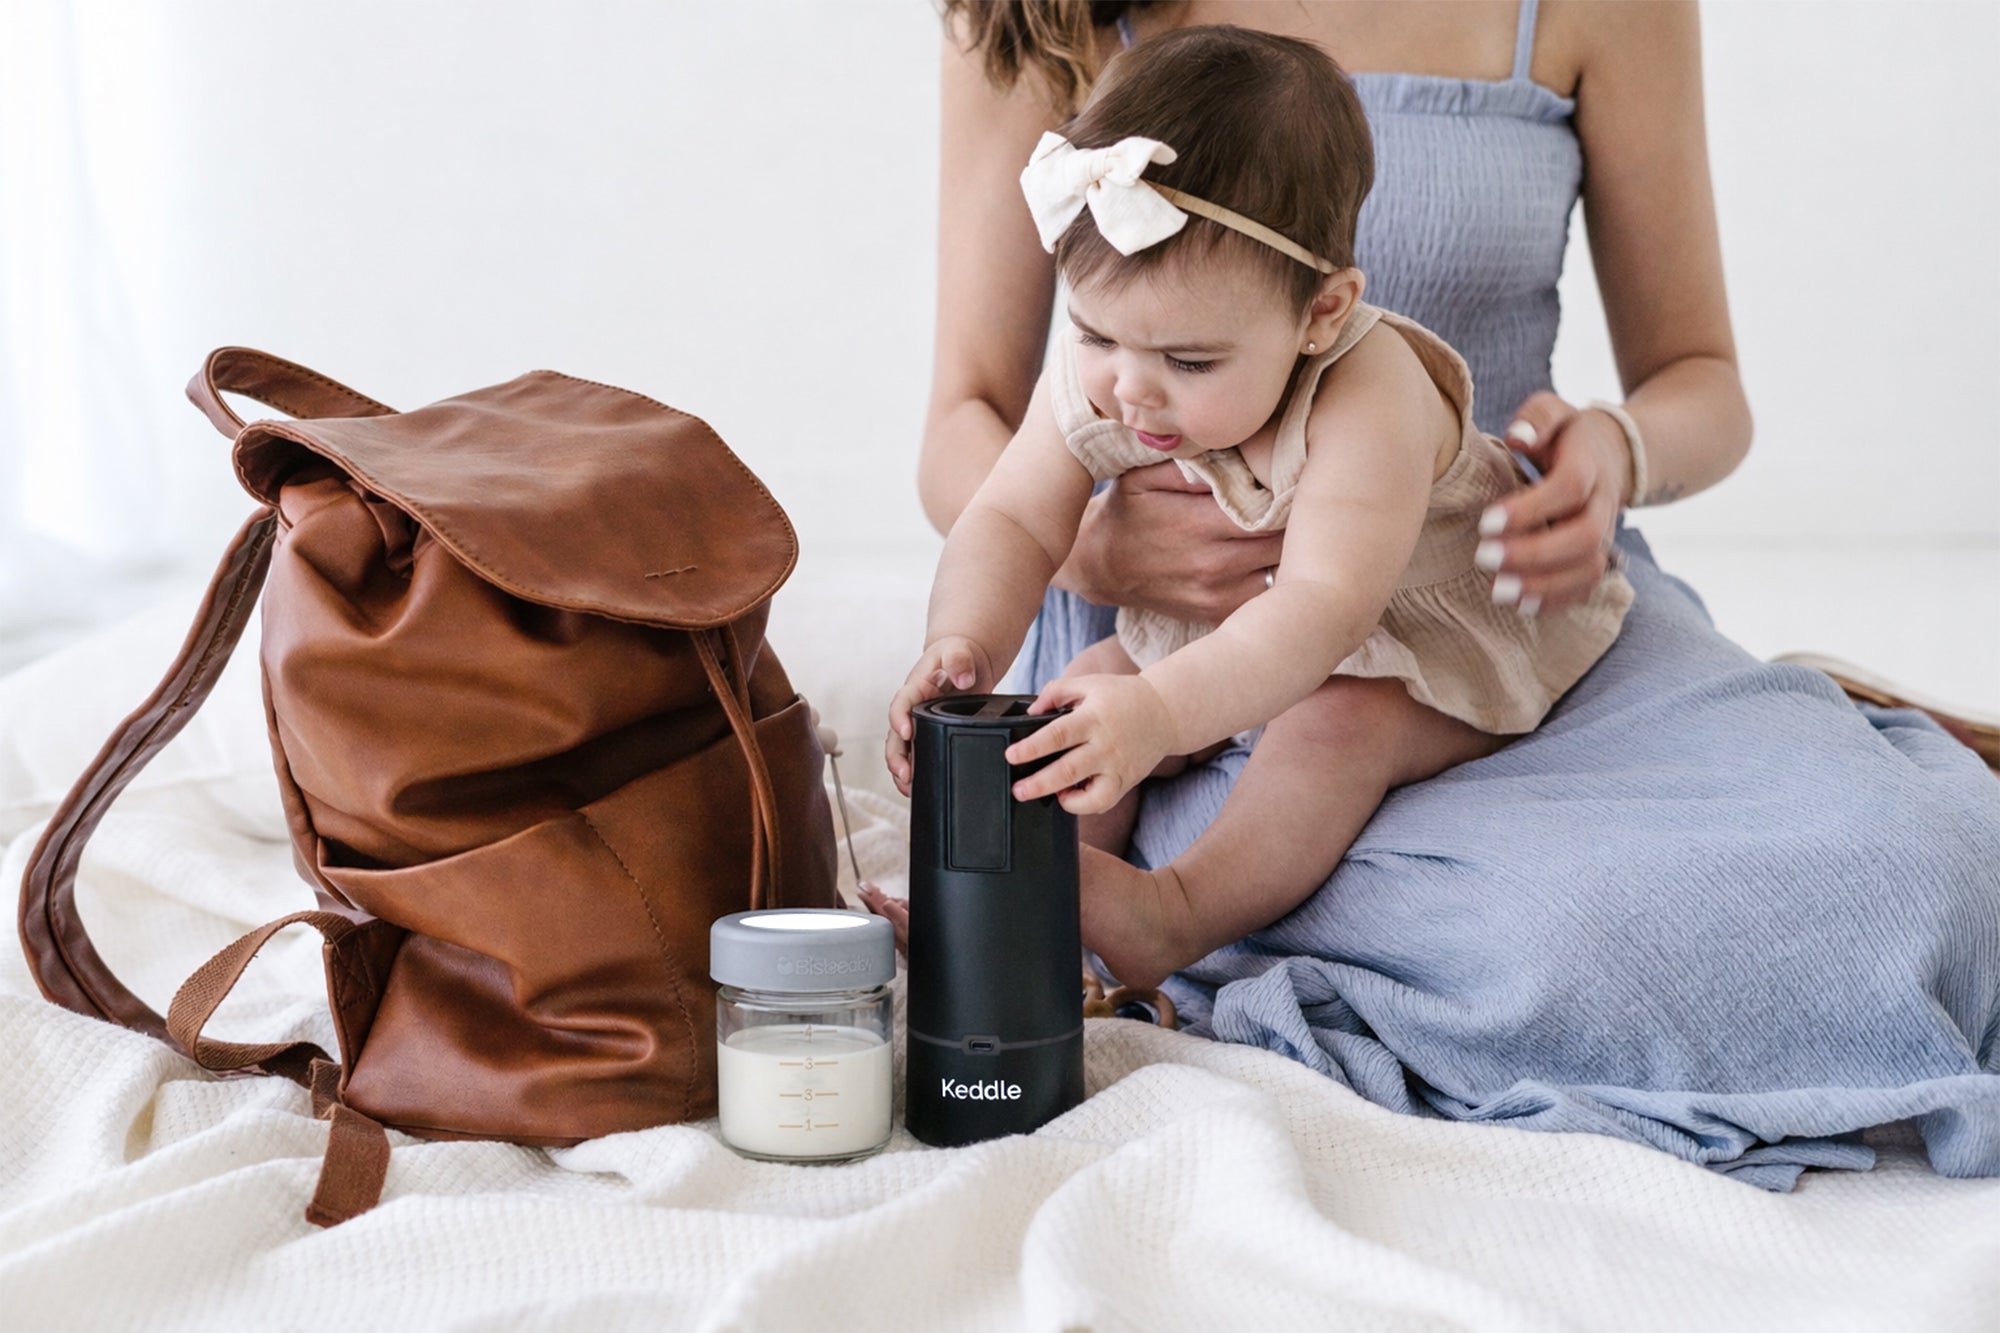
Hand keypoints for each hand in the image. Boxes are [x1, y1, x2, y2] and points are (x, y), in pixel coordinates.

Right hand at [884, 635, 995, 796]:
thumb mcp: (959, 651)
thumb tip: (964, 679)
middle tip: (905, 774)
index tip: (907, 732)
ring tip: (909, 788)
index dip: (899, 718)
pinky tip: (917, 789)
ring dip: (901, 770)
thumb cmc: (957, 655)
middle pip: (895, 735)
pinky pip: (915, 755)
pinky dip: (914, 773)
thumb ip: (959, 661)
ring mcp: (917, 724)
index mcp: (916, 688)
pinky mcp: (927, 734)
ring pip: (901, 750)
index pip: (901, 704)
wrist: (964, 662)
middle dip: (897, 756)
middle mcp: (911, 709)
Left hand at [1003, 673, 1177, 814]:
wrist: (1165, 712)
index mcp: (1093, 718)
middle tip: (1018, 790)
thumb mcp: (1088, 683)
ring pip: (1089, 795)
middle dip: (1038, 784)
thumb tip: (1030, 713)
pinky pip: (1103, 802)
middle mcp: (1106, 745)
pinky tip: (1070, 795)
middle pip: (1068, 770)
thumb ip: (1056, 692)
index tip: (1011, 755)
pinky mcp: (1125, 782)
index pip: (1057, 735)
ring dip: (1064, 800)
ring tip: (1047, 794)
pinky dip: (1083, 804)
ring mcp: (1117, 767)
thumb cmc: (1123, 697)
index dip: (1032, 747)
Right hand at [1063, 461, 1283, 623]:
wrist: (1101, 568)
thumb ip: (1189, 466)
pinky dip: (1274, 578)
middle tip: (1301, 505)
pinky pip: (1264, 596)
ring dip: (1289, 553)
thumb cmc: (1128, 513)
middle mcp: (1212, 564)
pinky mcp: (1218, 613)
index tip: (1295, 481)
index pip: (1269, 509)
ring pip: (1280, 573)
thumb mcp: (1144, 476)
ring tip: (1292, 532)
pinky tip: (1270, 559)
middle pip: (1283, 542)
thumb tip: (1235, 462)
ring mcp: (1217, 595)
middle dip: (1296, 523)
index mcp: (1198, 524)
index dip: (1288, 495)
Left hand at [1476, 393, 1635, 614]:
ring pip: (1588, 568)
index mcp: (1589, 464)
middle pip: (1583, 537)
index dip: (1530, 509)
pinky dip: (1556, 601)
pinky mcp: (1596, 556)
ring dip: (1543, 585)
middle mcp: (1602, 503)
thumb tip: (1519, 438)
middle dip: (1533, 554)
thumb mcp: (1554, 410)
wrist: (1614, 455)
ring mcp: (1604, 534)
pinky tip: (1520, 605)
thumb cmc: (1567, 434)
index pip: (1568, 488)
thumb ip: (1537, 418)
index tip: (1486, 522)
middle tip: (1483, 558)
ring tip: (1496, 590)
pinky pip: (1587, 587)